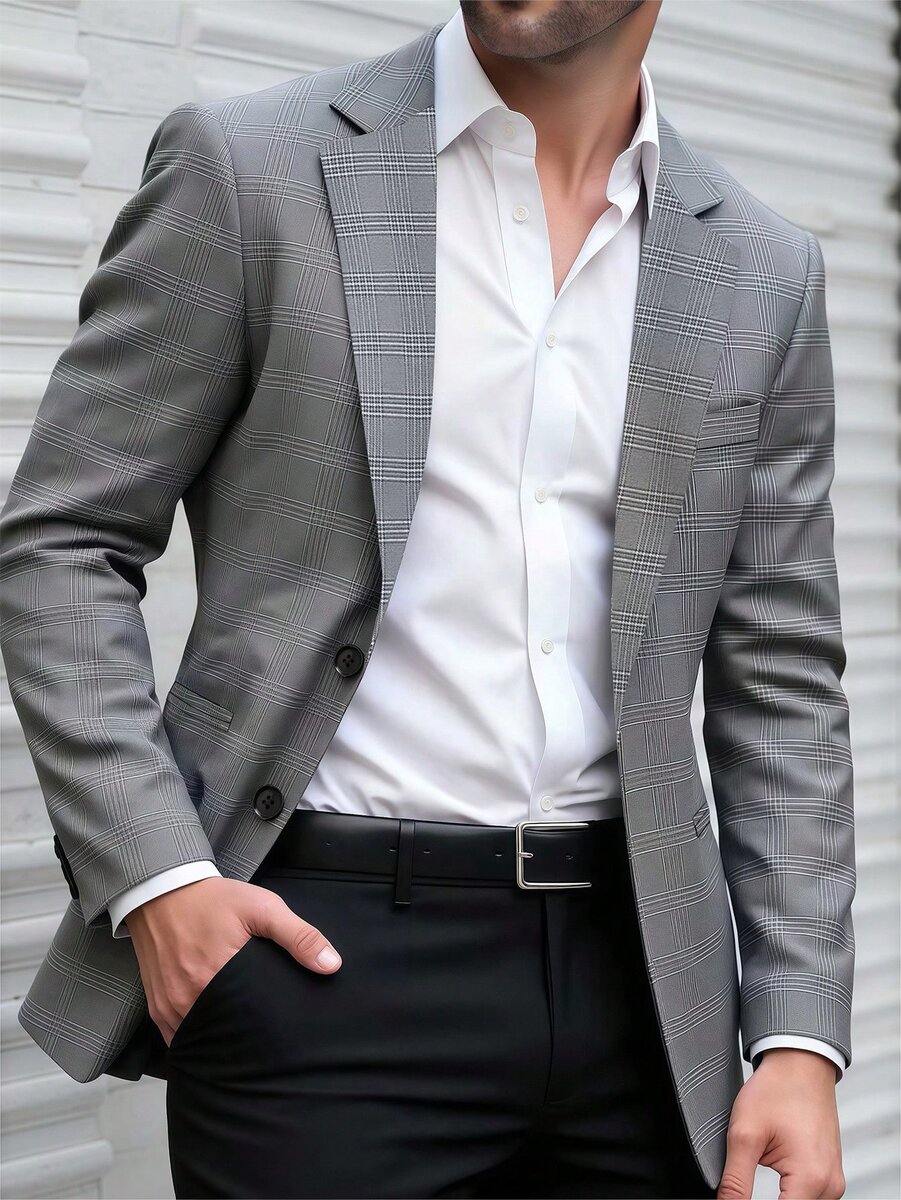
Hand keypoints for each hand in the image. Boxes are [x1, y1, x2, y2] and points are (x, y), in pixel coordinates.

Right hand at [126, 876, 341, 1045]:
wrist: (163, 891)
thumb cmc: (214, 900)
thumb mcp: (262, 907)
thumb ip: (298, 935)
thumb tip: (330, 965)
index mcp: (216, 975)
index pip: (251, 1019)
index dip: (269, 1028)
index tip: (284, 1030)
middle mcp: (189, 997)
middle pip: (226, 1032)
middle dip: (247, 1038)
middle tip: (268, 1037)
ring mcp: (170, 1005)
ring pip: (201, 1038)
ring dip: (221, 1039)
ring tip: (244, 1039)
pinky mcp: (157, 1006)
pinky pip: (178, 1038)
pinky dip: (197, 1038)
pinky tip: (215, 1035)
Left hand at [717, 1048, 844, 1198]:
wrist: (800, 1063)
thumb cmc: (777, 1090)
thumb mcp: (745, 1133)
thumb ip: (735, 1180)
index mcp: (811, 1178)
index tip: (735, 1199)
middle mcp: (829, 1185)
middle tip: (741, 1186)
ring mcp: (833, 1180)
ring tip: (756, 1180)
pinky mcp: (830, 1174)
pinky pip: (810, 1196)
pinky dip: (791, 1194)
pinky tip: (775, 1179)